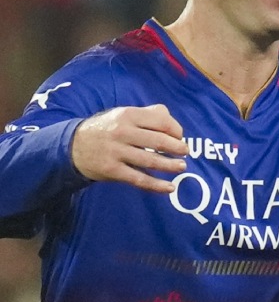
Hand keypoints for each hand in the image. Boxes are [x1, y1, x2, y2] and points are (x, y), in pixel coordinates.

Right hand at [71, 104, 187, 192]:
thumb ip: (148, 114)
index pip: (161, 121)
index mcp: (128, 115)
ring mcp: (115, 152)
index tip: (180, 137)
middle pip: (158, 141)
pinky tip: (169, 187)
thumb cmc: (107, 129)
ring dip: (169, 165)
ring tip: (181, 167)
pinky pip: (138, 179)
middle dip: (176, 148)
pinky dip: (156, 185)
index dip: (176, 130)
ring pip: (150, 160)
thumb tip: (172, 122)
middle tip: (185, 152)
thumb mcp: (123, 114)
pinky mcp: (111, 170)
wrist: (72, 146)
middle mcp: (122, 132)